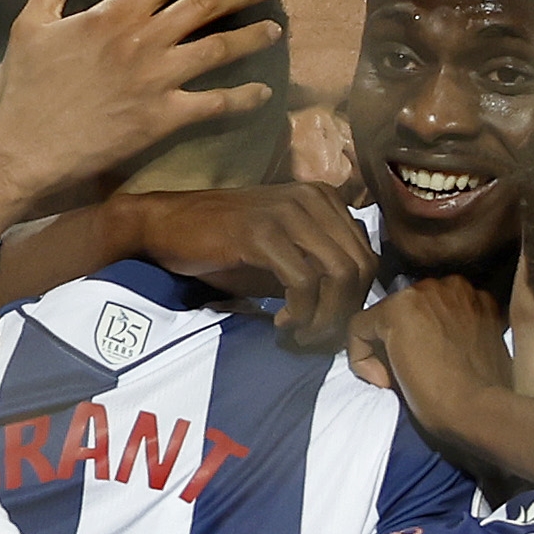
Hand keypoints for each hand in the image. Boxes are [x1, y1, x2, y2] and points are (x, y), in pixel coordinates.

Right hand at [0, 0, 279, 233]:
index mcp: (114, 13)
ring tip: (276, 29)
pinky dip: (243, 98)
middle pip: (206, 5)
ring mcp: (157, 80)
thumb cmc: (25, 87)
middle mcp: (143, 40)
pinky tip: (263, 93)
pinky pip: (214, 104)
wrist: (25, 147)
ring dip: (252, 36)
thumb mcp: (33, 21)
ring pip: (219, 49)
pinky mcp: (163, 118)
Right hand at [102, 182, 374, 354]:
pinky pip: (304, 282)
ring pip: (339, 274)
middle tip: (314, 334)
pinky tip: (280, 321)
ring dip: (324, 316)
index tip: (324, 322)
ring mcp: (288, 212)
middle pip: (360, 267)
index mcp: (324, 198)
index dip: (354, 299)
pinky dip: (300, 311)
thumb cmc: (222, 243)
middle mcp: (313, 198)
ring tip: (298, 331)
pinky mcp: (263, 233)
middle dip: (343, 312)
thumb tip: (350, 302)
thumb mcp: (281, 250)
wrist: (167, 227)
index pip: (367, 255)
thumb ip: (318, 265)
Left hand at [355, 272, 533, 496]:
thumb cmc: (485, 393)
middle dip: (403, 343)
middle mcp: (450, 285)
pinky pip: (358, 327)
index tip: (432, 374)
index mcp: (474, 295)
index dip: (425, 343)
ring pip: (381, 318)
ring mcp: (423, 294)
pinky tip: (384, 382)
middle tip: (414, 378)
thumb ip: (457, 335)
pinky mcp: (396, 311)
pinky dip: (361, 358)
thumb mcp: (477, 351)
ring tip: (402, 382)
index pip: (430, 310)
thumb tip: (424, 345)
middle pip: (405, 310)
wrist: (479, 408)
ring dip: (384, 351)